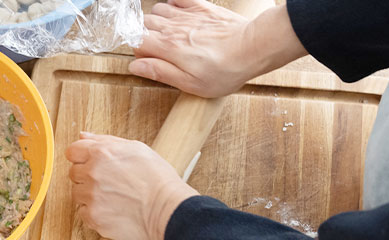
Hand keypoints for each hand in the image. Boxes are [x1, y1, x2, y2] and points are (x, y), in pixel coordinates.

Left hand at [66, 132, 197, 239]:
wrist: (167, 209)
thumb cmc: (157, 178)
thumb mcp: (135, 148)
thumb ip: (105, 140)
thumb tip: (83, 136)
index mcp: (101, 153)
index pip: (72, 151)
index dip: (82, 157)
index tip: (91, 164)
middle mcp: (92, 174)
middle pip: (73, 173)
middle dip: (87, 176)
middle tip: (109, 182)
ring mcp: (91, 197)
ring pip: (77, 194)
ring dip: (89, 195)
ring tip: (112, 197)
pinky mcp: (93, 217)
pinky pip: (83, 213)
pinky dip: (94, 212)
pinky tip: (112, 210)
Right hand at [131, 1, 306, 98]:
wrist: (253, 48)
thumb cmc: (225, 71)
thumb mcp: (190, 83)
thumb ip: (160, 72)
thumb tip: (135, 67)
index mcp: (168, 48)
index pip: (136, 42)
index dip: (139, 52)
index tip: (148, 60)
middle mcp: (173, 28)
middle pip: (144, 24)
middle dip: (145, 36)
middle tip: (160, 50)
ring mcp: (187, 15)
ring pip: (157, 9)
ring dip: (158, 21)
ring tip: (169, 34)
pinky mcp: (201, 7)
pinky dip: (173, 4)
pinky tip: (179, 16)